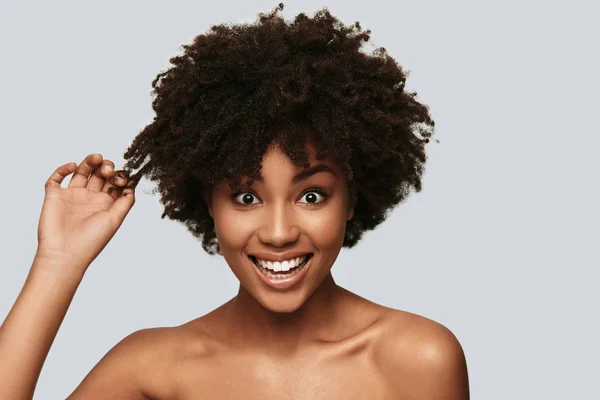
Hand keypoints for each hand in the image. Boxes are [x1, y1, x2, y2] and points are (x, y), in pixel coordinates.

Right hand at [35, 154, 136, 271]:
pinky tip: (72, 166)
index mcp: (104, 204)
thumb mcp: (115, 219)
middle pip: (99, 174)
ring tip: (96, 157)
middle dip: (106, 167)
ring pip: (81, 172)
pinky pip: (56, 178)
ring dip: (89, 162)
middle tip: (107, 169)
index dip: (119, 176)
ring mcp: (71, 196)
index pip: (113, 182)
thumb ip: (125, 201)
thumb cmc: (91, 241)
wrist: (65, 253)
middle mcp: (89, 198)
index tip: (121, 177)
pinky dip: (63, 169)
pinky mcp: (54, 196)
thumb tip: (133, 184)